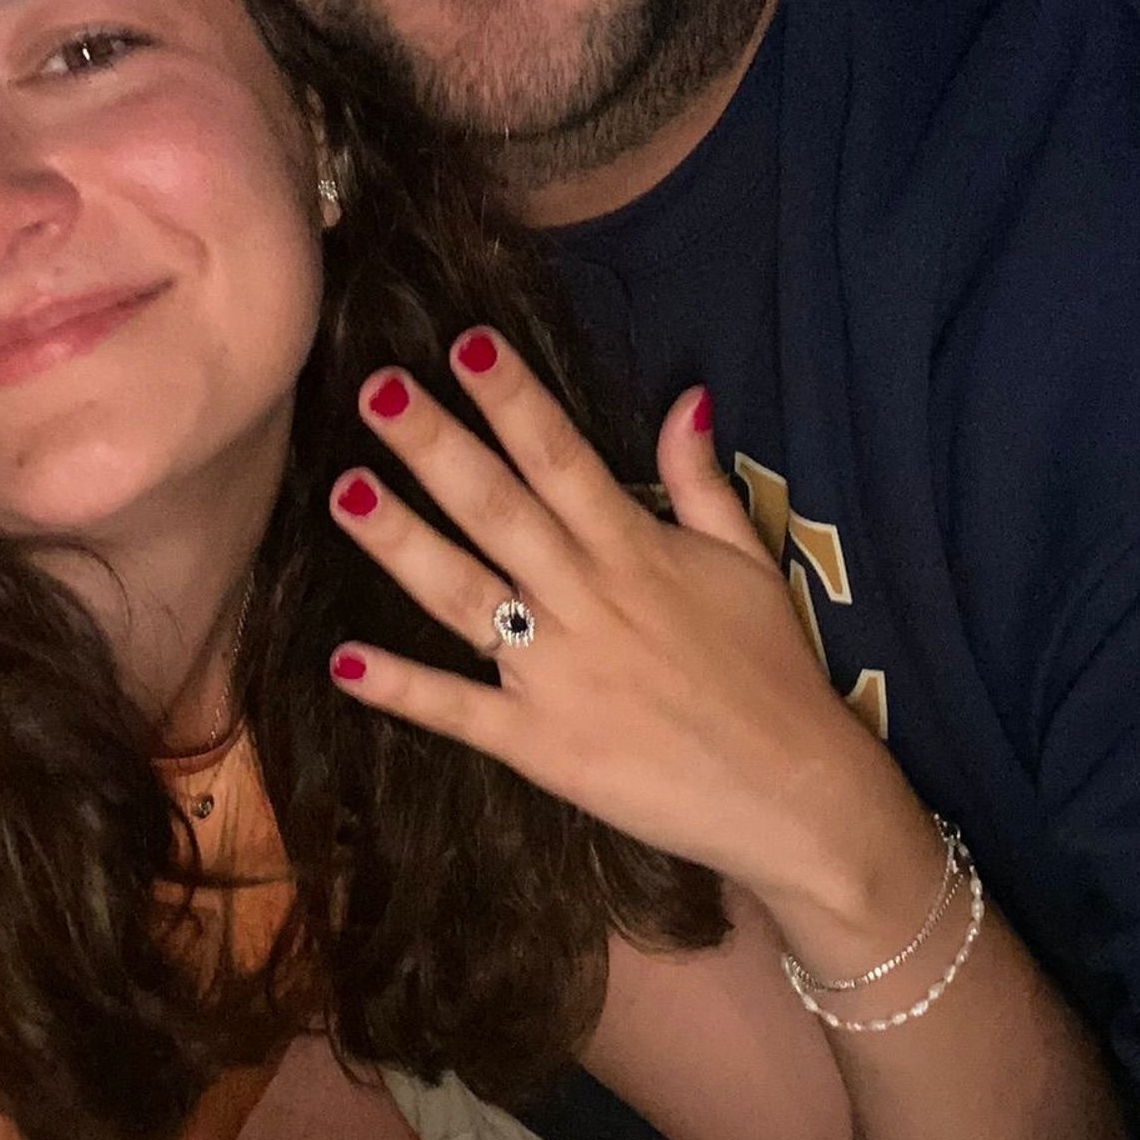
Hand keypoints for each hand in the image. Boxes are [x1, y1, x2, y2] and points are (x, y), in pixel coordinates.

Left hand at [326, 328, 922, 910]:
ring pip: (464, 595)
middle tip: (375, 389)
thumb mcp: (749, 562)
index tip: (463, 342)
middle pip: (497, 508)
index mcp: (635, 550)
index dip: (511, 398)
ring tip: (343, 491)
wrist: (796, 797)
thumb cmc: (774, 673)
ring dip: (401, 544)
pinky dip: (403, 688)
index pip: (562, 456)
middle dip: (434, 445)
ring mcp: (557, 673)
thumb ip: (702, 482)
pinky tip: (344, 660)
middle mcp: (587, 600)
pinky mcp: (541, 744)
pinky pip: (460, 711)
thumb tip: (687, 396)